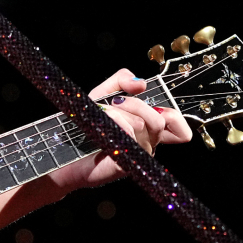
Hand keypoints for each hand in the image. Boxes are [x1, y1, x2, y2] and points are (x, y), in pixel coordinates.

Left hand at [49, 68, 192, 190]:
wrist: (63, 147)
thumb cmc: (87, 123)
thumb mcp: (104, 93)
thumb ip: (122, 80)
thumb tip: (141, 82)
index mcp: (148, 129)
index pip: (179, 130)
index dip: (175, 117)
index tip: (153, 105)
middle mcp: (147, 143)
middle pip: (161, 120)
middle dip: (136, 104)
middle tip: (114, 101)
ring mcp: (137, 154)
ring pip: (144, 124)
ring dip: (120, 110)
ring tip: (102, 111)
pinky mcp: (125, 162)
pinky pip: (129, 132)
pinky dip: (115, 118)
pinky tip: (102, 120)